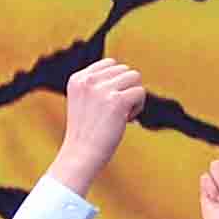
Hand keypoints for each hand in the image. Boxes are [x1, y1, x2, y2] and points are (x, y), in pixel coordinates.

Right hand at [56, 56, 146, 177]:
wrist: (81, 155)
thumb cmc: (86, 133)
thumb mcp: (83, 101)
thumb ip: (98, 84)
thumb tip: (129, 74)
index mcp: (77, 79)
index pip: (110, 64)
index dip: (116, 82)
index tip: (107, 102)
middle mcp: (88, 81)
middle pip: (125, 69)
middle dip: (125, 89)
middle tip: (114, 111)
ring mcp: (102, 90)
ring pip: (135, 77)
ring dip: (133, 96)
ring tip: (121, 114)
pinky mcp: (117, 101)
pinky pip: (140, 92)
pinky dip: (138, 107)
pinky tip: (126, 120)